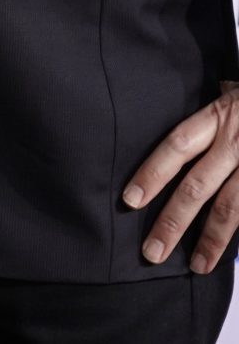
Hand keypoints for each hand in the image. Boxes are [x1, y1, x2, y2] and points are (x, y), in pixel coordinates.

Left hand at [125, 81, 238, 271]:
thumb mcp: (232, 94)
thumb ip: (208, 119)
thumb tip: (177, 147)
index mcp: (220, 118)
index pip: (177, 147)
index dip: (153, 172)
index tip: (130, 199)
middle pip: (198, 185)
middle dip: (173, 221)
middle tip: (152, 251)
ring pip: (232, 207)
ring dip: (212, 240)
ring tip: (196, 265)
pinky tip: (228, 254)